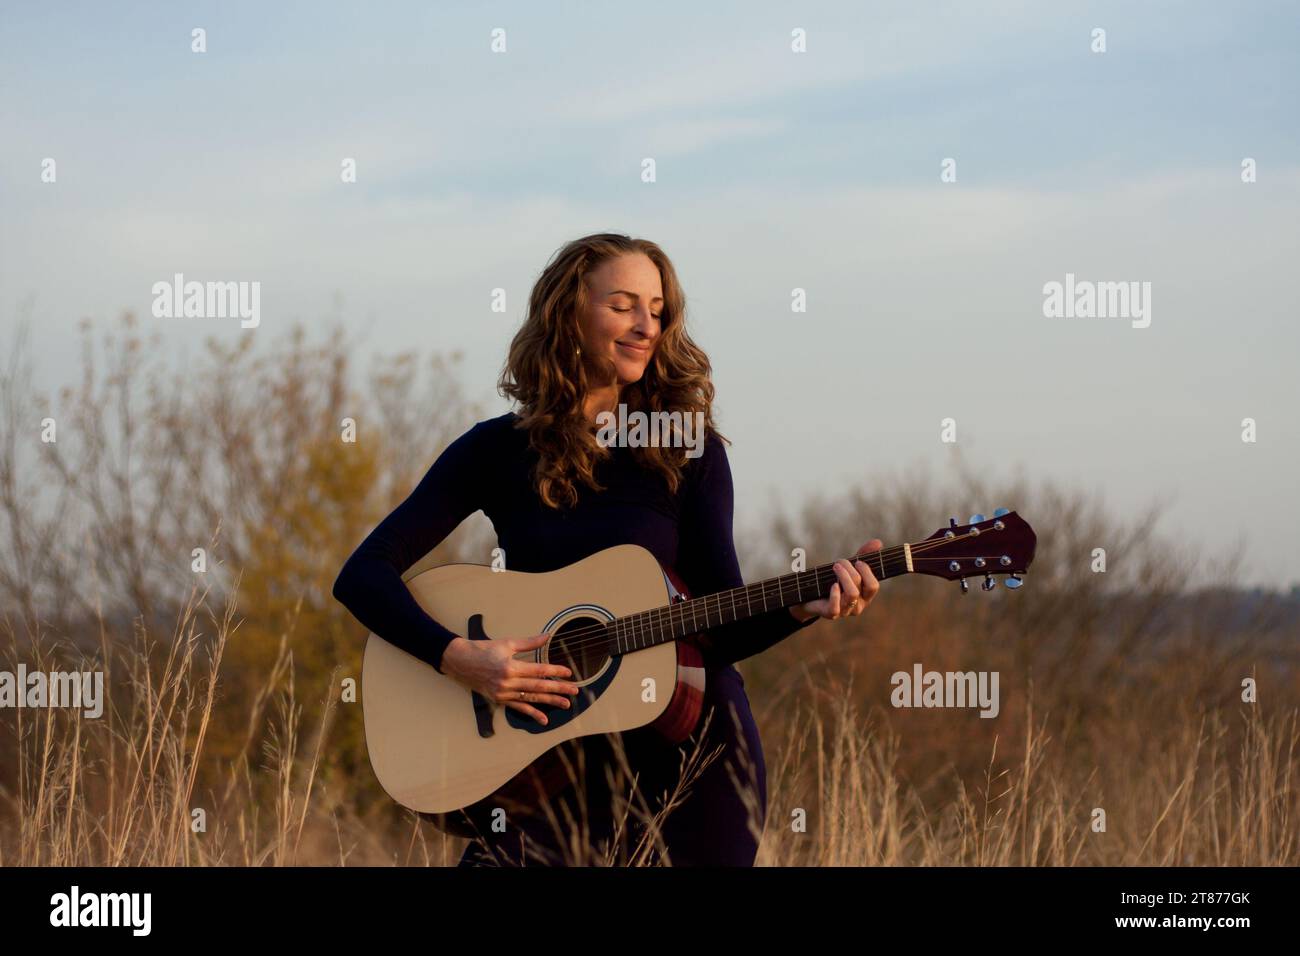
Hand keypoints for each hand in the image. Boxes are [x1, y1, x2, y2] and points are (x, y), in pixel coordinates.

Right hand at [439, 632, 580, 724]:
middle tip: (574, 691)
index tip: (568, 673)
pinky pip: (518, 707)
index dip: (555, 672)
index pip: (538, 670)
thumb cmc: (483, 649)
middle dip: (558, 688)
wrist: (460, 661)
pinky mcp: (499, 699)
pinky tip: (544, 719)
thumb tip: (547, 636)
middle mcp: (507, 682)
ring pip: (531, 698)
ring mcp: (503, 693)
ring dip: (550, 701)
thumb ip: (529, 643)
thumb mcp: (507, 643)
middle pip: (538, 686)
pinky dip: (532, 713)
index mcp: (510, 666)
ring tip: (565, 704)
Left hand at [792, 539, 882, 622]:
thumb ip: (863, 555)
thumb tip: (878, 542)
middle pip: (862, 586)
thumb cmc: (832, 579)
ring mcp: (845, 611)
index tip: (857, 561)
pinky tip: (832, 584)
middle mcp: (858, 605)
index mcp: (865, 596)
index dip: (866, 571)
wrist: (810, 595)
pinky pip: (836, 607)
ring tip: (835, 566)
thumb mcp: (848, 567)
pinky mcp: (832, 614)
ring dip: (843, 576)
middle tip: (840, 562)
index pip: (874, 586)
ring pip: (852, 594)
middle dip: (851, 570)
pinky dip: (835, 594)